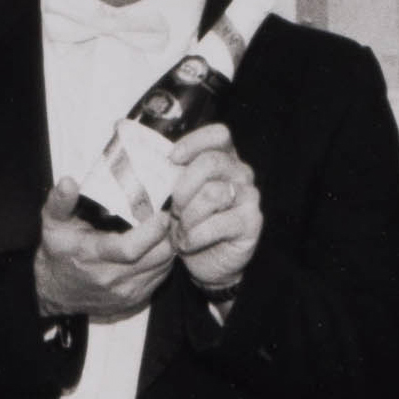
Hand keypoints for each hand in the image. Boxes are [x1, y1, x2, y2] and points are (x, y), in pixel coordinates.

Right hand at [35, 177, 176, 320]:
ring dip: (168, 244)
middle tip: (167, 213)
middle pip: (157, 256)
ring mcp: (127, 292)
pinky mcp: (137, 299)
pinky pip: (163, 275)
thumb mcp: (53, 224)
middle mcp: (112, 278)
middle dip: (167, 233)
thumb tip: (68, 181)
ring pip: (164, 265)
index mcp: (92, 257)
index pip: (130, 248)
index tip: (160, 211)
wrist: (57, 293)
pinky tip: (157, 244)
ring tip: (164, 226)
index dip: (152, 229)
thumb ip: (60, 202)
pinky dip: (164, 258)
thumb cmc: (59, 253)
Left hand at [166, 123, 259, 294]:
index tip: (172, 159)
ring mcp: (249, 196)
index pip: (218, 135)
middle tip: (174, 209)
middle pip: (211, 162)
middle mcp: (241, 173)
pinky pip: (217, 223)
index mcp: (224, 159)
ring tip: (180, 231)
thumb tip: (146, 161)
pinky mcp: (251, 221)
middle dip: (183, 187)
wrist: (208, 263)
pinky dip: (195, 236)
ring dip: (187, 217)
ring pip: (212, 193)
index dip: (194, 143)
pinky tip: (188, 243)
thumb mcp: (177, 196)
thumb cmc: (190, 224)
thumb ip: (172, 176)